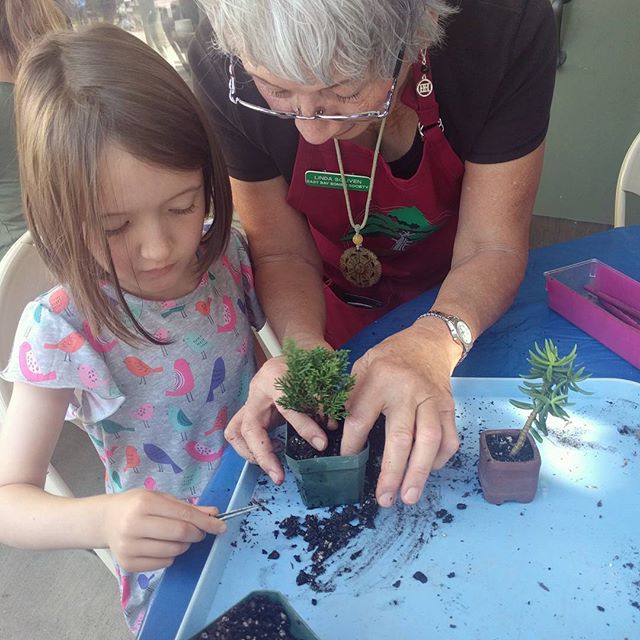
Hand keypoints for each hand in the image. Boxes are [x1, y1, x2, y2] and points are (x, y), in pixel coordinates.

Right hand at [102, 489, 226, 571]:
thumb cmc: (136, 505)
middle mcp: (134, 526)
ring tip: (178, 537)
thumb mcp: (160, 498)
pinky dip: (171, 555)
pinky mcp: (128, 564)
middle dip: (197, 534)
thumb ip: (187, 506)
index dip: (206, 522)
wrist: (105, 520)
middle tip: (199, 531)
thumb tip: (214, 513)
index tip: (221, 526)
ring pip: (174, 551)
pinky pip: (163, 563)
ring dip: (185, 545)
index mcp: (144, 504)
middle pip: (180, 534)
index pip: (184, 515)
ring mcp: (129, 547)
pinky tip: (163, 545)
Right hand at [225, 354, 335, 483]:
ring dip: (250, 454)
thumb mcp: (322, 371)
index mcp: (274, 375)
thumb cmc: (313, 357)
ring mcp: (251, 399)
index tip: (321, 443)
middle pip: (250, 427)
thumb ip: (325, 396)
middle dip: (263, 455)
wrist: (301, 344)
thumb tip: (331, 425)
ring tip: (273, 468)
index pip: (286, 406)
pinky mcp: (252, 409)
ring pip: (236, 431)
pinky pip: (240, 432)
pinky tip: (274, 451)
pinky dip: (251, 448)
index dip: (304, 426)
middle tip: (279, 476)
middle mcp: (257, 388)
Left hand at [340, 320, 460, 506]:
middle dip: (392, 472)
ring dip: (419, 472)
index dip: (352, 445)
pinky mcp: (448, 407)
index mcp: (379, 379)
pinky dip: (440, 459)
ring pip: (429, 441)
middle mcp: (408, 391)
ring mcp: (432, 400)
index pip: (361, 419)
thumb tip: (335, 432)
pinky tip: (426, 472)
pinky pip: (449, 438)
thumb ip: (350, 397)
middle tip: (385, 499)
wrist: (428, 342)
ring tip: (409, 497)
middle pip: (400, 436)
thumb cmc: (389, 357)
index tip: (346, 463)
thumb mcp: (361, 367)